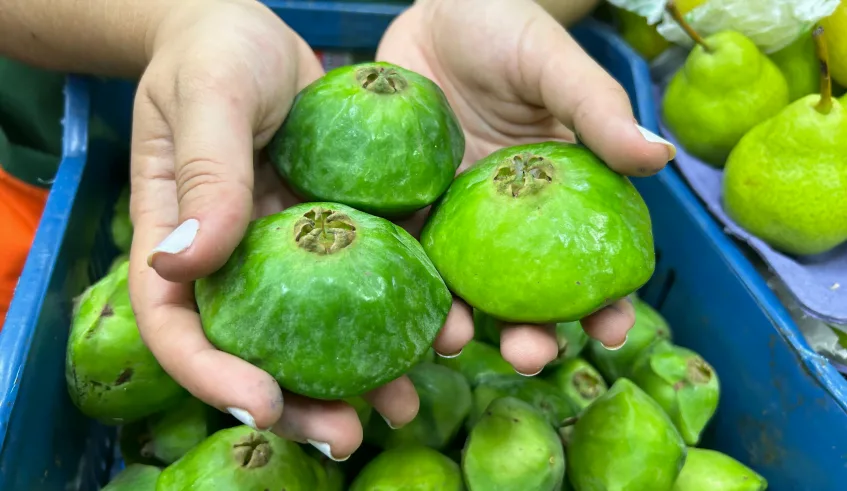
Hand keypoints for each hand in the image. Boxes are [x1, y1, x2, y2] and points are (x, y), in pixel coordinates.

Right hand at [127, 0, 429, 461]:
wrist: (257, 31)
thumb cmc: (214, 53)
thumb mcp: (208, 97)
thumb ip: (205, 175)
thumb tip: (183, 261)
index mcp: (177, 238)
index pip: (176, 323)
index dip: (209, 374)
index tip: (262, 402)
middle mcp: (234, 258)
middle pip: (253, 348)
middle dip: (296, 402)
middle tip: (347, 435)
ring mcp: (289, 248)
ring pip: (316, 328)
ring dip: (358, 375)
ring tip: (403, 403)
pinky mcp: (337, 227)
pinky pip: (365, 277)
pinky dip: (396, 311)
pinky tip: (438, 332)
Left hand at [378, 0, 676, 374]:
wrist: (439, 10)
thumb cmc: (508, 31)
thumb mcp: (555, 67)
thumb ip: (597, 112)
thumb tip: (660, 157)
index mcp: (556, 198)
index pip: (586, 260)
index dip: (603, 302)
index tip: (611, 330)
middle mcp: (506, 221)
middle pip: (522, 293)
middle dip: (530, 336)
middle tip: (528, 356)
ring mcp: (453, 217)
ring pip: (460, 285)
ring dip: (461, 322)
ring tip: (456, 341)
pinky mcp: (404, 205)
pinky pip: (402, 245)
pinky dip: (401, 276)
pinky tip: (399, 301)